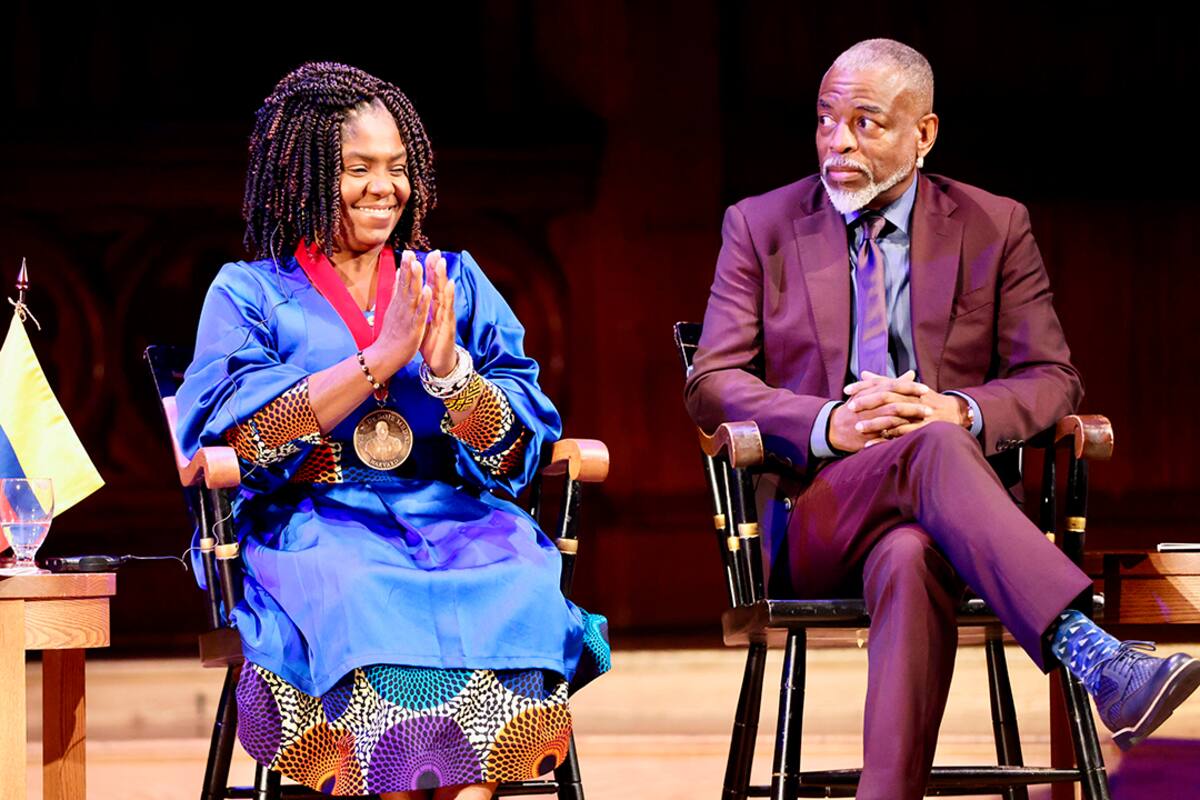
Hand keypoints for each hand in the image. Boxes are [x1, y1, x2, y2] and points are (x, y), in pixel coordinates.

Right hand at [363, 251, 430, 377]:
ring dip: (415, 280)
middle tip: (410, 252)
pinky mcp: (413, 328)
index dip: (405, 267)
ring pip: (411, 296)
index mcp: (398, 304)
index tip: (408, 252)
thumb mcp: (392, 312)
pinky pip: (419, 313)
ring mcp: (407, 317)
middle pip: (405, 285)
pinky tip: (428, 291)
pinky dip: (423, 302)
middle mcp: (401, 308)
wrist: (384, 357)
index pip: (402, 282)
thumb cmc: (391, 335)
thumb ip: (396, 294)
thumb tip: (399, 277)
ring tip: (418, 264)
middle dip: (409, 268)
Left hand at [418, 250, 458, 376]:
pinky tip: (446, 286)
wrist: (440, 363)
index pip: (430, 286)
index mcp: (433, 309)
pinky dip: (446, 298)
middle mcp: (441, 310)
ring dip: (442, 278)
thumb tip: (415, 297)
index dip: (428, 271)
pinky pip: (446, 311)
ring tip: (440, 264)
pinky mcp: (448, 327)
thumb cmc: (431, 342)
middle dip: (437, 269)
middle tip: (435, 253)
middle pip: (438, 286)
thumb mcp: (423, 322)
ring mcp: (446, 317)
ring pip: (444, 295)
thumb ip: (421, 308)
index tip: (424, 254)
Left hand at [840, 370, 968, 448]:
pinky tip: (870, 444)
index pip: (882, 383)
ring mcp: (917, 414)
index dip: (863, 386)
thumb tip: (864, 373)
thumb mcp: (906, 387)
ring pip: (893, 417)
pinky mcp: (921, 429)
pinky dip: (885, 440)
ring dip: (875, 423)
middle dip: (867, 402)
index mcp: (905, 388)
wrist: (954, 412)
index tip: (846, 390)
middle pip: (886, 397)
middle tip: (850, 408)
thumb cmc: (925, 399)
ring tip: (858, 428)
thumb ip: (884, 381)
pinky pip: (901, 435)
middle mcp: (911, 398)